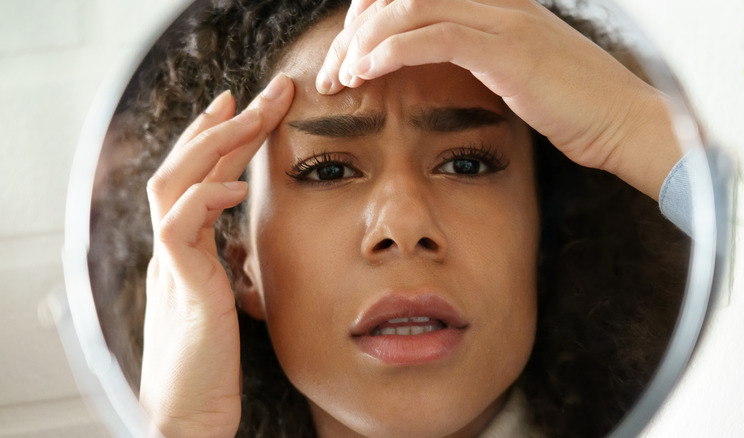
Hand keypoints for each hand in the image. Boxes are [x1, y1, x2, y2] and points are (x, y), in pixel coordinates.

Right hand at [140, 74, 293, 437]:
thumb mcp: (225, 304)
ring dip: (213, 143)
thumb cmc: (211, 369)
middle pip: (185, 167)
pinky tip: (237, 186)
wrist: (189, 417)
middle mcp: (172, 250)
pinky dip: (206, 198)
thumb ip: (229, 270)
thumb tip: (246, 249)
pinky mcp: (181, 288)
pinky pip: (179, 229)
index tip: (244, 108)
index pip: (199, 179)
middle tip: (257, 90)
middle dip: (221, 124)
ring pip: (175, 183)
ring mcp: (171, 266)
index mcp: (185, 252)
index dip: (219, 141)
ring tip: (250, 112)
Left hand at [317, 0, 680, 198]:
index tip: (347, 57)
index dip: (368, 16)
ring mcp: (501, 19)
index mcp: (494, 2)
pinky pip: (432, 37)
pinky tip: (365, 75)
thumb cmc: (573, 106)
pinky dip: (388, 53)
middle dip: (353, 33)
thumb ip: (477, 56)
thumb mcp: (517, 71)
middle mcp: (495, 0)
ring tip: (339, 79)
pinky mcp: (505, 49)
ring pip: (407, 11)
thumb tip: (433, 65)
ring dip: (361, 44)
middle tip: (330, 73)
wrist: (625, 122)